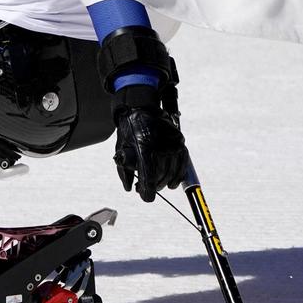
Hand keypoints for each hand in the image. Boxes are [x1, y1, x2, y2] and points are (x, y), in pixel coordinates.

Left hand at [112, 85, 187, 202]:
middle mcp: (161, 145)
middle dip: (152, 186)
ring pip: (171, 172)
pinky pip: (182, 164)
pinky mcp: (180, 141)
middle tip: (143, 188)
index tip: (145, 196)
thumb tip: (129, 188)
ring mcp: (172, 143)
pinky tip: (172, 183)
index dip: (147, 191)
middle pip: (160, 176)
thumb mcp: (121, 148)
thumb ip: (124, 170)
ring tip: (155, 184)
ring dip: (163, 183)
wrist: (140, 107)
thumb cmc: (129, 127)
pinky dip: (177, 176)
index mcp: (144, 146)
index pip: (149, 176)